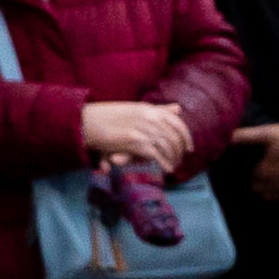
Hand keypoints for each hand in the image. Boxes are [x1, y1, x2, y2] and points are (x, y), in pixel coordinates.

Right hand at [79, 99, 197, 177]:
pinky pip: (156, 154)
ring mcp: (143, 130)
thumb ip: (158, 110)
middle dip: (180, 150)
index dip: (186, 136)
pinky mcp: (135, 142)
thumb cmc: (110, 116)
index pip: (177, 122)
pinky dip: (164, 163)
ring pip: (167, 146)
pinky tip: (167, 169)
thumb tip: (178, 109)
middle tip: (181, 159)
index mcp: (149, 109)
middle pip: (174, 136)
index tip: (190, 147)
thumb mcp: (137, 109)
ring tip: (174, 165)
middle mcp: (149, 118)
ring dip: (173, 158)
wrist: (89, 122)